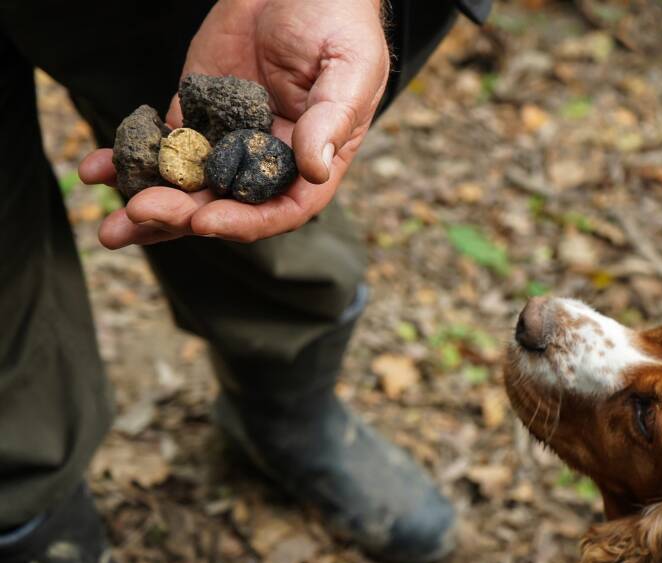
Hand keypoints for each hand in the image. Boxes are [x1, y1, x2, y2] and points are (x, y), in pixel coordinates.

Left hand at [79, 0, 386, 247]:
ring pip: (187, 185)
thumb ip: (332, 118)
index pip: (279, 209)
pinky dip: (130, 159)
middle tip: (141, 213)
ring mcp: (227, 138)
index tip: (205, 220)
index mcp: (310, 160)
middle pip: (224, 203)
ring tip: (112, 226)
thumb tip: (315, 170)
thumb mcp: (349, 70)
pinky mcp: (195, 111)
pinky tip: (100, 168)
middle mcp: (266, 159)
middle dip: (182, 214)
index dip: (243, 221)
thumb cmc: (339, 23)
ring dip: (149, 206)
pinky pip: (161, 144)